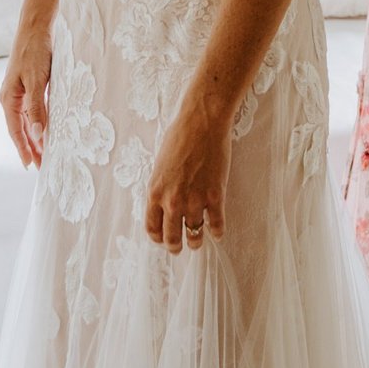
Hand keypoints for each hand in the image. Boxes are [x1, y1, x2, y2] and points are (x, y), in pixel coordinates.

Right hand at [0, 20, 52, 168]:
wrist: (36, 24)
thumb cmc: (35, 49)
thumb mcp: (37, 79)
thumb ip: (36, 107)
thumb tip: (37, 134)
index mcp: (8, 98)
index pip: (15, 131)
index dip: (24, 149)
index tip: (31, 166)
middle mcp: (11, 96)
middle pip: (20, 128)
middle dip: (30, 146)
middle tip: (42, 165)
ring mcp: (19, 89)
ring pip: (27, 119)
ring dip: (35, 135)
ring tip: (45, 151)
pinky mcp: (29, 82)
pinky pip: (33, 108)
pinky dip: (39, 120)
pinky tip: (47, 126)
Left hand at [145, 99, 230, 254]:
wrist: (202, 121)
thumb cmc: (180, 135)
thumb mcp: (160, 163)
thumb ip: (161, 186)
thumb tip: (164, 202)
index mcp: (155, 192)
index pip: (152, 228)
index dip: (157, 237)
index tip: (162, 238)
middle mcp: (172, 201)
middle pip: (171, 238)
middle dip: (175, 246)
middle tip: (179, 247)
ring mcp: (195, 200)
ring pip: (194, 235)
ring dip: (195, 241)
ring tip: (197, 241)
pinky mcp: (215, 195)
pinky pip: (216, 224)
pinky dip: (217, 231)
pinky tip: (217, 231)